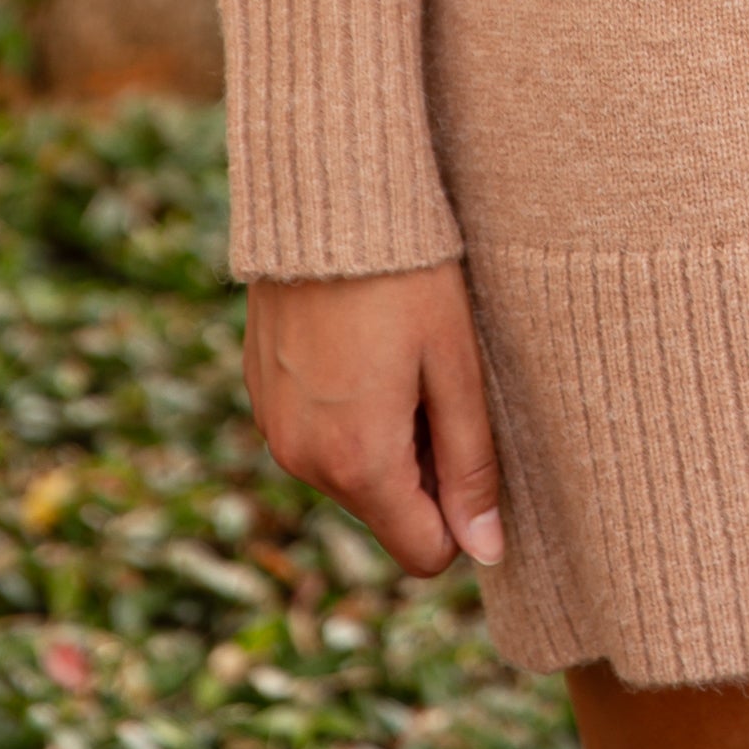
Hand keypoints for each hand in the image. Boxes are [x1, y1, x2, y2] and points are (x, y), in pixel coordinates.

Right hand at [242, 262, 504, 576]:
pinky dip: (345, 408)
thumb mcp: (457, 367)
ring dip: (383, 436)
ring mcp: (273, 428)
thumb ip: (471, 466)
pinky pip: (315, 434)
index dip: (461, 512)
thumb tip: (488, 552)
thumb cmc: (409, 276)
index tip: (470, 442)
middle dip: (421, 466)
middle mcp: (302, 460)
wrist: (325, 195)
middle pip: (386, 510)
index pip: (424, 553)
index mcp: (358, 463)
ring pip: (350, 472)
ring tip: (397, 355)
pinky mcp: (259, 392)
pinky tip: (360, 343)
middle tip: (436, 381)